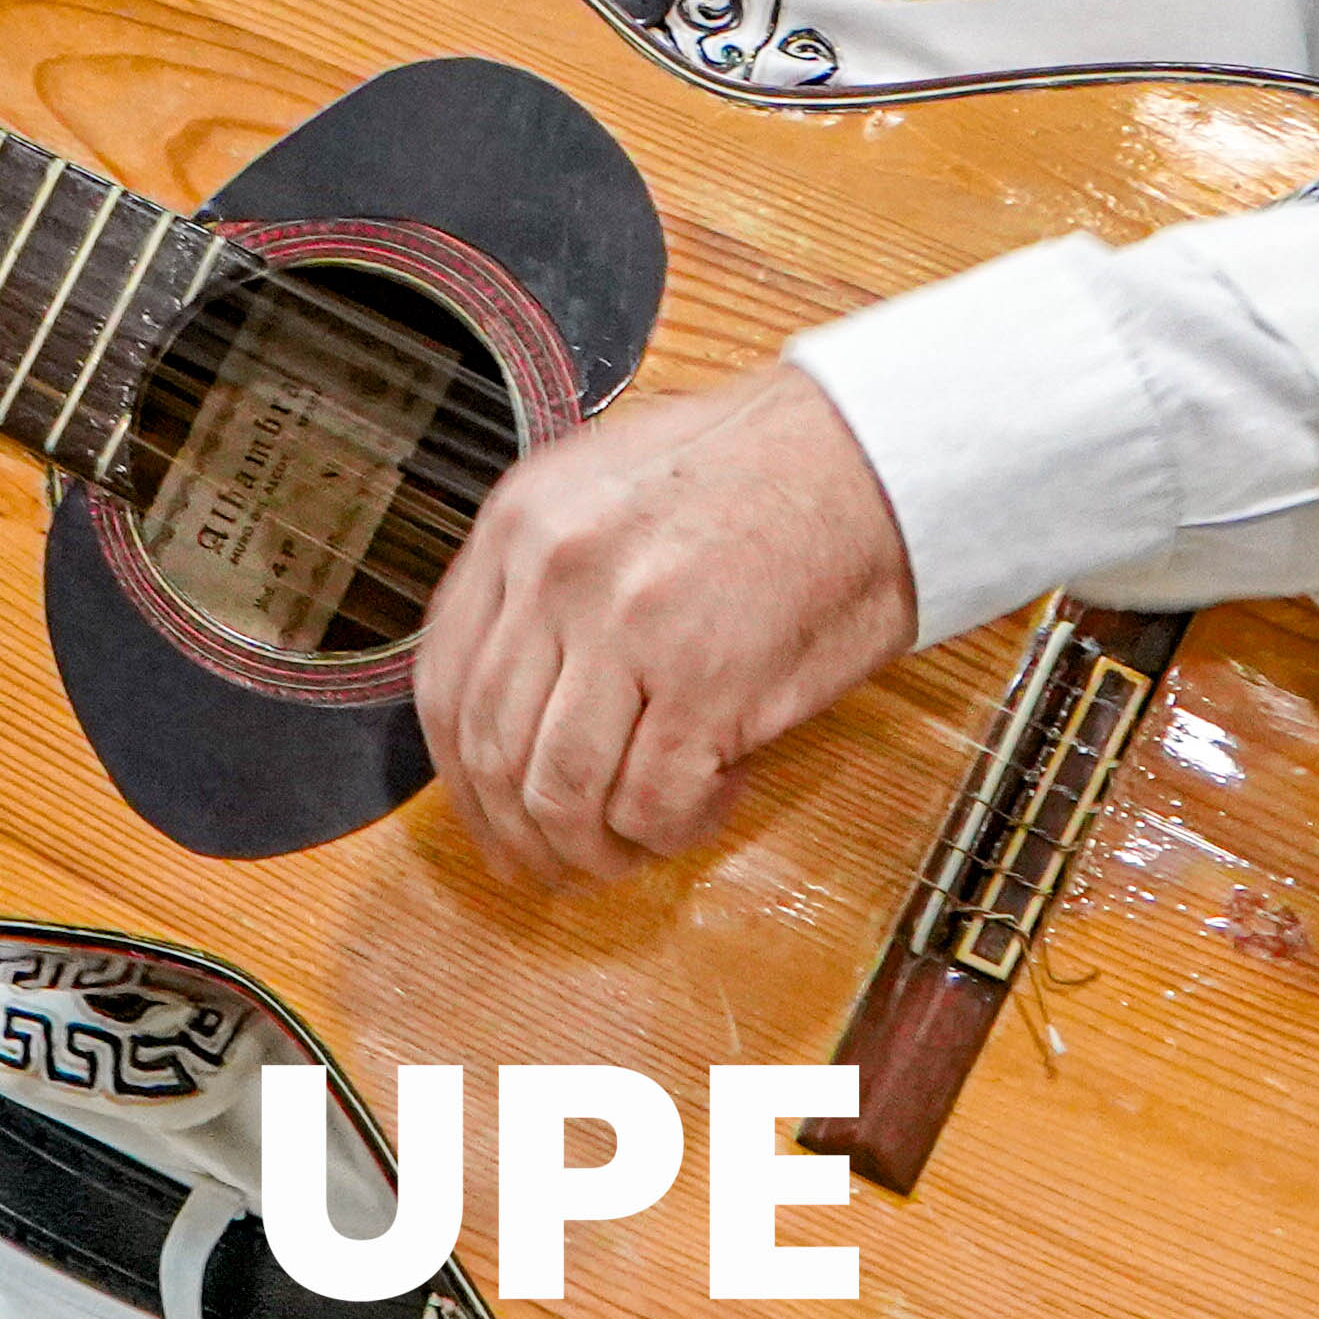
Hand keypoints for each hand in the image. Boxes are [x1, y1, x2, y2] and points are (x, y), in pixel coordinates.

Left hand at [412, 362, 917, 881]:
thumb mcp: (611, 484)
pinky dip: (672, 832)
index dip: (460, 776)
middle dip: (519, 833)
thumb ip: (546, 574)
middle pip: (493, 750)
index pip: (445, 681)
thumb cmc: (763, 471)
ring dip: (590, 849)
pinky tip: (707, 802)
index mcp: (521, 522)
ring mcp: (625, 627)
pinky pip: (651, 805)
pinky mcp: (704, 682)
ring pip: (559, 794)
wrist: (873, 454)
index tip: (488, 815)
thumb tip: (517, 692)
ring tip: (631, 848)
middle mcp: (556, 572)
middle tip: (555, 864)